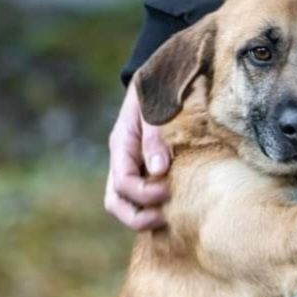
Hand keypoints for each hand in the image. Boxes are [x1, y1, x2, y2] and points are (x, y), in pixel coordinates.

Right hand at [104, 84, 171, 229]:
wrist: (163, 77)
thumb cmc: (159, 88)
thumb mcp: (155, 106)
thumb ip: (155, 136)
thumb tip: (159, 170)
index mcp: (121, 146)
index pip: (123, 183)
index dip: (144, 194)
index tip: (168, 191)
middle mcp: (124, 161)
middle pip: (116, 202)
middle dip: (138, 216)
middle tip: (166, 217)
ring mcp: (135, 167)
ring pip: (127, 204)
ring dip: (146, 216)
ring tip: (172, 219)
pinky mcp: (150, 170)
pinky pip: (146, 198)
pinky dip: (157, 208)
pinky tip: (179, 210)